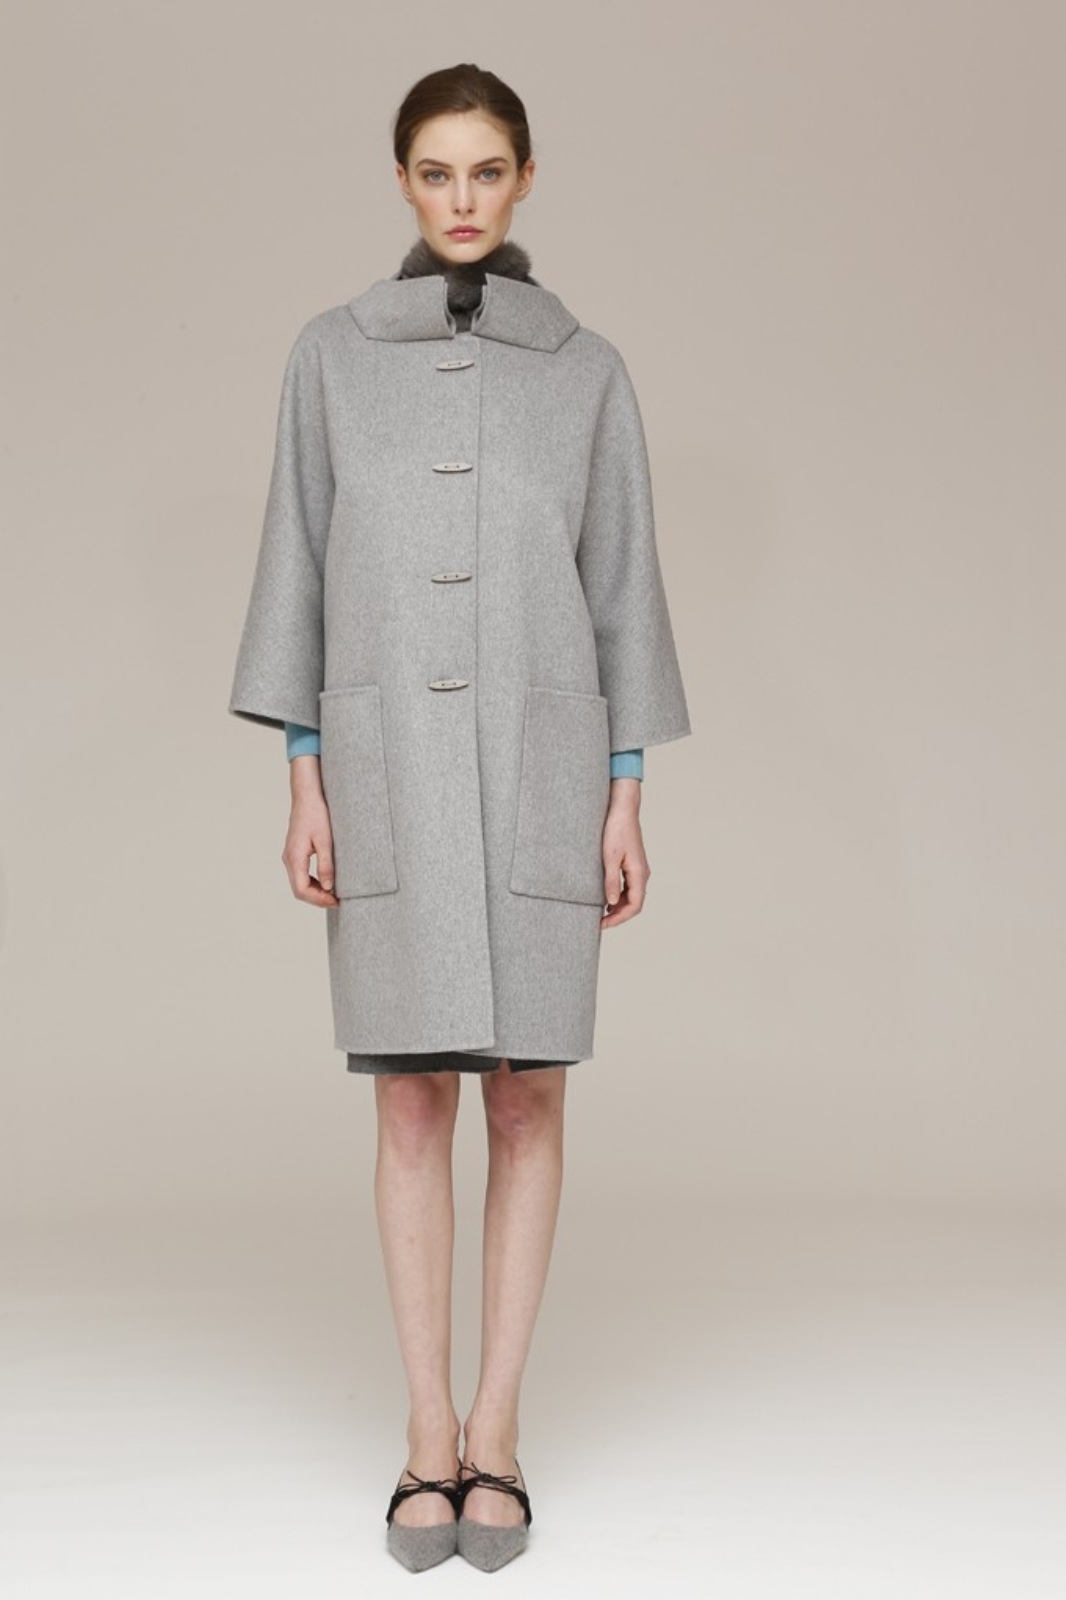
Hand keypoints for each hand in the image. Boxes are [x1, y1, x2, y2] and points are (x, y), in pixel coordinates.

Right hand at [282, 756, 340, 906]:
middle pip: (299, 890)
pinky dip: (312, 883)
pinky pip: (300, 875)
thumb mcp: (325, 841)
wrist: (307, 796)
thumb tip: (329, 888)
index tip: (336, 901)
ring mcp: (290, 856)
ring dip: (315, 892)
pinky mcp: (294, 853)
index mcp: (294, 857)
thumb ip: (326, 866)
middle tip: (338, 901)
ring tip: (334, 894)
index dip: (318, 900)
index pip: (301, 890)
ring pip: (299, 884)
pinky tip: (326, 882)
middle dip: (318, 899)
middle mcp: (288, 859)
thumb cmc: (317, 815)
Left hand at [601, 778, 648, 927]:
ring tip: (600, 913)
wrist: (622, 809)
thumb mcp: (609, 857)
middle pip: (634, 904)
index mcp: (639, 873)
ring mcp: (638, 869)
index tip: (603, 924)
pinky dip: (619, 896)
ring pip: (632, 896)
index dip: (619, 919)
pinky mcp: (632, 864)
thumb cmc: (616, 829)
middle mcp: (642, 873)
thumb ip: (611, 880)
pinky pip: (629, 887)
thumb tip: (612, 902)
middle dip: (618, 916)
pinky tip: (606, 898)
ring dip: (618, 907)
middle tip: (599, 922)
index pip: (634, 906)